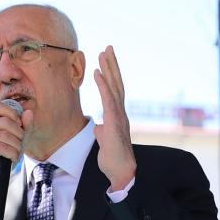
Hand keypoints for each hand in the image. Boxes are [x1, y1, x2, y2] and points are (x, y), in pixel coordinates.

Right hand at [0, 100, 32, 203]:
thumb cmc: (3, 157)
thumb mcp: (17, 139)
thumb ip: (24, 126)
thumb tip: (29, 112)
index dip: (12, 113)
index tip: (19, 126)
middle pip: (5, 121)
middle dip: (19, 134)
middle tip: (20, 145)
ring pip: (6, 135)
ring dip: (16, 146)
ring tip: (16, 154)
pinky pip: (2, 147)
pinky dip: (12, 154)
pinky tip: (12, 159)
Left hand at [93, 46, 135, 189]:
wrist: (121, 173)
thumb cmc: (113, 158)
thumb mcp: (104, 141)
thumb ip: (102, 130)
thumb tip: (97, 127)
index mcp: (117, 115)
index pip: (114, 90)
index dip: (110, 74)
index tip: (105, 60)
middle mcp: (121, 113)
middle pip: (117, 83)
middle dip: (112, 64)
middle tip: (108, 47)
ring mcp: (119, 117)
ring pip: (115, 87)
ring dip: (109, 69)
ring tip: (103, 53)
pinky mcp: (115, 123)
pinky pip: (109, 100)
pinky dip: (104, 85)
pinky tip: (98, 73)